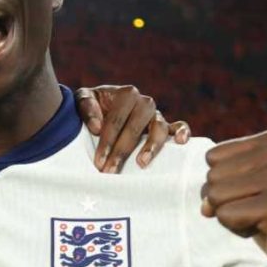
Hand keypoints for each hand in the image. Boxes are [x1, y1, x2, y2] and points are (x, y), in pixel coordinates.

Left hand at [75, 85, 190, 172]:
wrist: (102, 106)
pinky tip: (181, 142)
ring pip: (158, 129)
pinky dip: (183, 132)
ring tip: (141, 163)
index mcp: (126, 94)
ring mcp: (156, 114)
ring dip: (151, 147)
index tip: (99, 161)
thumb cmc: (92, 105)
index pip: (116, 121)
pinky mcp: (166, 125)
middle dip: (121, 152)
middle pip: (134, 129)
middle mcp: (144, 102)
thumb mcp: (83, 99)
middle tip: (110, 171)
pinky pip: (179, 126)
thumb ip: (87, 107)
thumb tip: (97, 127)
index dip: (107, 142)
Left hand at [202, 130, 266, 266]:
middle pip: (213, 176)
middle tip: (261, 211)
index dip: (225, 183)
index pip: (213, 156)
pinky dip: (239, 229)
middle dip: (228, 201)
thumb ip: (219, 181)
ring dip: (233, 217)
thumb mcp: (249, 186)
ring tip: (264, 220)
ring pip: (216, 196)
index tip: (257, 194)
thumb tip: (205, 203)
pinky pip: (226, 216)